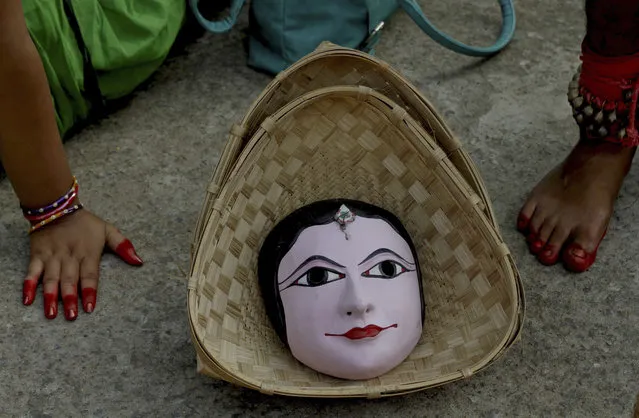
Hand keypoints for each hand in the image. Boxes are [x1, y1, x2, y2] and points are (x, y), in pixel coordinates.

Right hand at [21, 208, 142, 320]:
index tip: (89, 308)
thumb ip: (123, 246)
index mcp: (88, 253)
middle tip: (71, 316)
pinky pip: (32, 272)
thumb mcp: (108, 230)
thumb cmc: (85, 222)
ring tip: (51, 313)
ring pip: (51, 278)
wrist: (57, 206)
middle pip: (70, 280)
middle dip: (70, 299)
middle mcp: (69, 256)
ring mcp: (52, 256)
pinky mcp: (37, 255)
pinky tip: (28, 300)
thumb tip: (139, 262)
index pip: (90, 275)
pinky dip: (29, 285)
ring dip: (51, 296)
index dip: (90, 291)